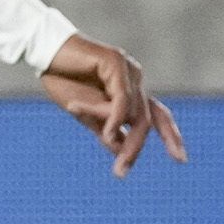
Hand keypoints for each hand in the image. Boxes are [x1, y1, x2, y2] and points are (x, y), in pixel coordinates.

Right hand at [40, 34, 186, 176]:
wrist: (43, 52)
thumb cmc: (61, 78)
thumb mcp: (85, 113)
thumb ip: (104, 129)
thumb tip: (120, 150)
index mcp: (131, 89)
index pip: (158, 115)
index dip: (170, 136)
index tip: (180, 159)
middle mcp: (135, 79)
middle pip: (146, 120)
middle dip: (136, 148)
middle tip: (121, 172)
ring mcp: (128, 70)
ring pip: (134, 113)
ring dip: (120, 137)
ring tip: (109, 155)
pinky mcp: (116, 62)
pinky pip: (121, 99)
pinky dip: (114, 118)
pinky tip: (106, 134)